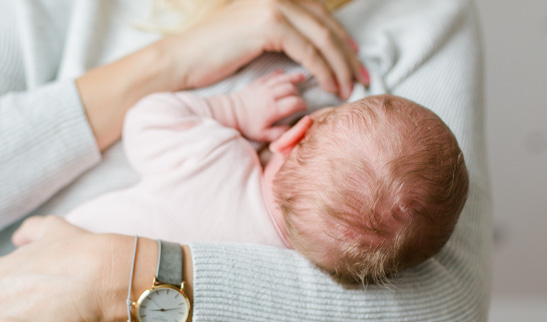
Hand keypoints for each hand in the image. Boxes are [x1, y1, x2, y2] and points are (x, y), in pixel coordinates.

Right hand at [163, 0, 367, 98]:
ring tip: (349, 89)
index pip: (321, 16)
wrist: (183, 60)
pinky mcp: (271, 25)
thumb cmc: (213, 56)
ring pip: (323, 40)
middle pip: (327, 26)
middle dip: (348, 55)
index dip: (342, 39)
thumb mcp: (252, 38)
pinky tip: (331, 88)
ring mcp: (275, 7)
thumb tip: (307, 49)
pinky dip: (325, 72)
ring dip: (341, 67)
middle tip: (363, 77)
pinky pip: (309, 52)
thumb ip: (279, 34)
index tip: (356, 61)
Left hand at [221, 70, 308, 142]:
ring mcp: (263, 87)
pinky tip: (283, 73)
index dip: (302, 105)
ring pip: (283, 79)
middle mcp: (270, 96)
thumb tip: (291, 129)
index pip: (294, 103)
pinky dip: (278, 74)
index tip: (304, 108)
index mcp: (273, 110)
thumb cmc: (247, 126)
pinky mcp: (257, 83)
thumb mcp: (263, 135)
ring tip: (302, 77)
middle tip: (299, 99)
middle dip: (298, 93)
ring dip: (293, 78)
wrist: (230, 114)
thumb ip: (279, 134)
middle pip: (290, 89)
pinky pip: (270, 75)